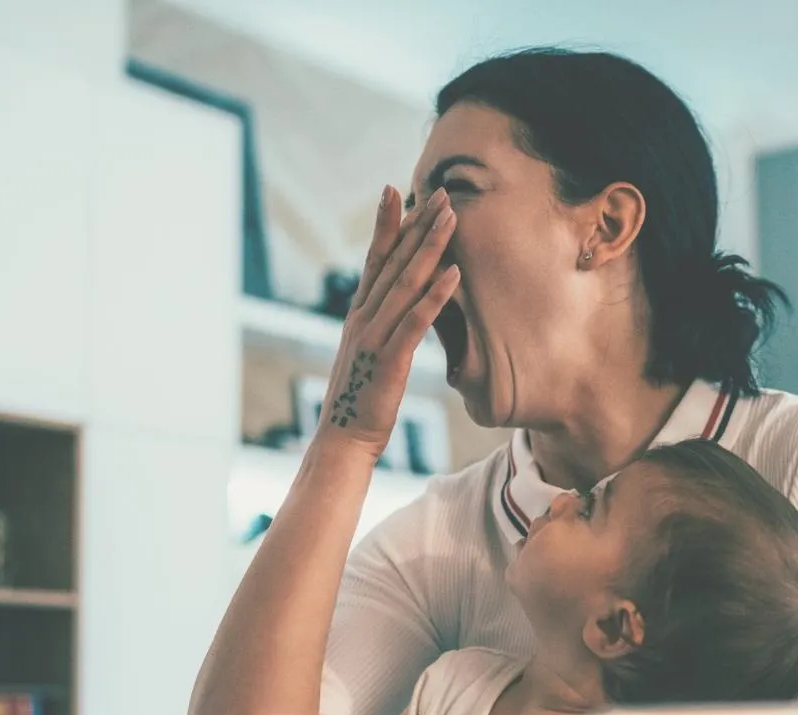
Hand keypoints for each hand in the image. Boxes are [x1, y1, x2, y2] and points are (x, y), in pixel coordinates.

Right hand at [318, 186, 458, 460]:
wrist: (344, 440)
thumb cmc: (361, 402)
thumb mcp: (370, 357)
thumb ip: (382, 330)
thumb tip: (399, 313)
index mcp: (358, 316)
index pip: (373, 261)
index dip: (386, 225)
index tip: (397, 191)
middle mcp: (362, 319)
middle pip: (392, 262)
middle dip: (415, 224)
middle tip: (438, 192)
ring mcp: (374, 338)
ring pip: (405, 283)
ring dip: (430, 248)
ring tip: (451, 218)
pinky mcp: (390, 360)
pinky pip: (416, 322)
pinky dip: (435, 296)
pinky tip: (453, 274)